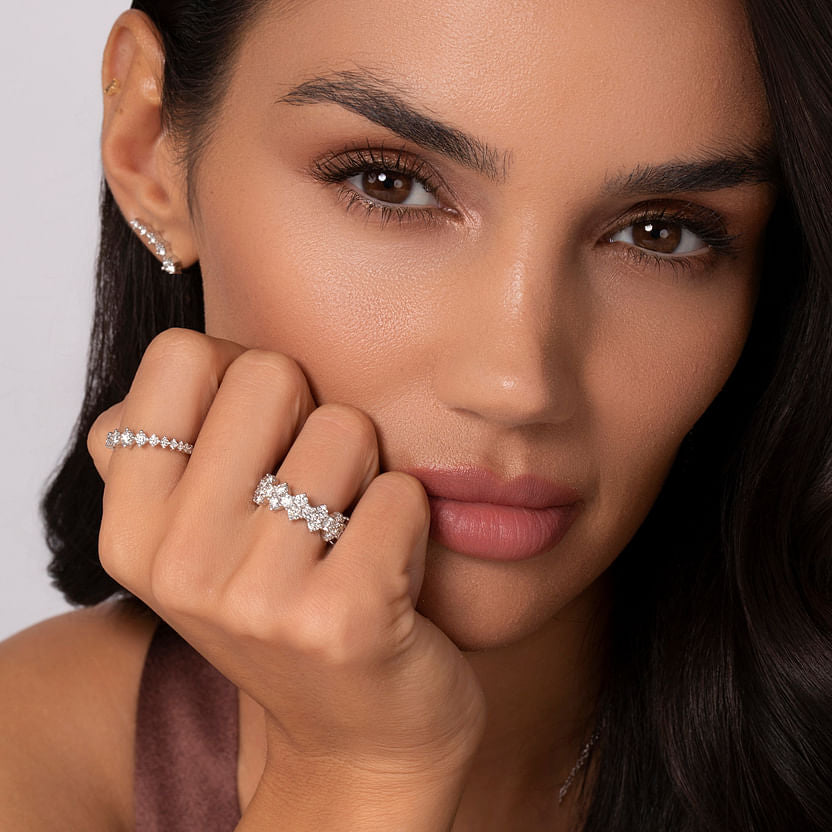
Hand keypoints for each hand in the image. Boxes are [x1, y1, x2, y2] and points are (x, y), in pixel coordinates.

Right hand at [87, 328, 485, 781]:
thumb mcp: (200, 538)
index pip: (181, 356)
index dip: (242, 376)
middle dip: (312, 421)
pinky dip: (410, 520)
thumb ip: (172, 446)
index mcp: (131, 527)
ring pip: (346, 430)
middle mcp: (177, 562)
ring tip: (348, 540)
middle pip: (271, 375)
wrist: (359, 737)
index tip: (265, 435)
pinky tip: (390, 576)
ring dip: (366, 476)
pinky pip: (402, 492)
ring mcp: (257, 596)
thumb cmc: (287, 611)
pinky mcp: (343, 618)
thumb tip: (188, 361)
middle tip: (316, 497)